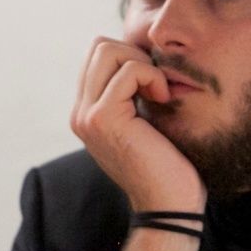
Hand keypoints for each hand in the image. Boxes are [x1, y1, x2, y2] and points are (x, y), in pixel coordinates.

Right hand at [71, 38, 205, 211]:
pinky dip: (152, 77)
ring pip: (107, 50)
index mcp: (87, 113)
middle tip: (157, 85)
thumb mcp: (145, 124)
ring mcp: (87, 115)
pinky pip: (128, 70)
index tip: (154, 84)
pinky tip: (162, 99)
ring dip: (142, 63)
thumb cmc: (167, 167)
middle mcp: (80, 113)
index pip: (99, 56)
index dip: (132, 58)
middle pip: (99, 45)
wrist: (169, 205)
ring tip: (158, 92)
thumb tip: (144, 57)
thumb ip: (133, 96)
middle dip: (135, 55)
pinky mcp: (103, 117)